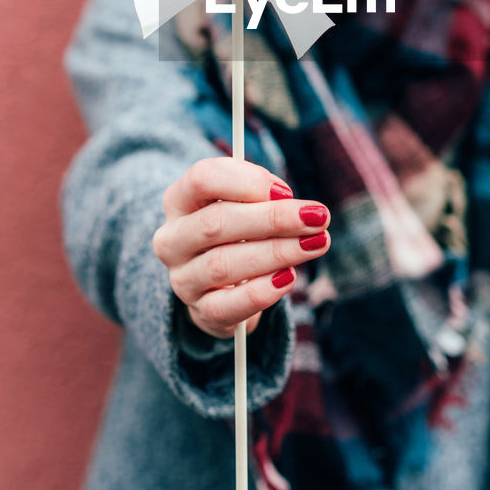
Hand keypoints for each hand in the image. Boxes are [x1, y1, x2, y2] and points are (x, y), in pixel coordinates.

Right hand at [152, 157, 330, 338]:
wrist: (221, 284)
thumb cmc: (238, 232)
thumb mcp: (244, 204)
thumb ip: (262, 196)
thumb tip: (289, 202)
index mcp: (179, 200)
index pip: (202, 178)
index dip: (247, 181)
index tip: (287, 190)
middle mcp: (172, 239)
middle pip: (215, 222)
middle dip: (272, 219)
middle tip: (317, 217)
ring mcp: (182, 279)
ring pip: (223, 264)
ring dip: (277, 252)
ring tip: (314, 244)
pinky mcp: (200, 312)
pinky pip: (228, 306)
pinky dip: (262, 292)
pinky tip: (289, 278)